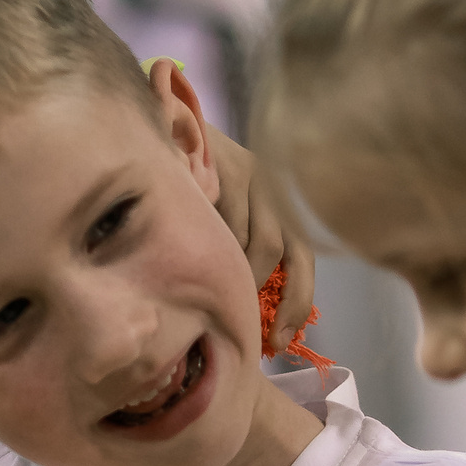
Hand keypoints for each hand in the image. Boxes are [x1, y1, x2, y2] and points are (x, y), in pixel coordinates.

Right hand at [200, 111, 318, 353]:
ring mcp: (248, 170)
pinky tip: (187, 248)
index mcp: (279, 202)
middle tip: (248, 328)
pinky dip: (209, 241)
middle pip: (284, 248)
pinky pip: (222, 218)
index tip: (280, 340)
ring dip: (231, 270)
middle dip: (268, 293)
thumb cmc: (191, 186)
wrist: (163, 124)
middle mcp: (272, 184)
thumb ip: (237, 252)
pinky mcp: (222, 161)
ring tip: (204, 286)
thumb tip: (243, 314)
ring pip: (250, 238)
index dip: (297, 302)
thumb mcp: (222, 219)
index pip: (302, 257)